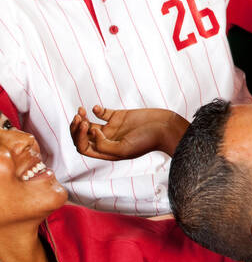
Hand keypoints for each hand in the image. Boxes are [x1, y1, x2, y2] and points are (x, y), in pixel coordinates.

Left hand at [70, 105, 186, 160]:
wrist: (165, 128)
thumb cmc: (148, 141)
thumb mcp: (124, 149)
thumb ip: (104, 146)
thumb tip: (92, 134)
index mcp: (107, 153)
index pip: (83, 148)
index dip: (80, 137)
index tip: (89, 126)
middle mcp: (107, 141)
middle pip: (83, 137)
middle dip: (76, 128)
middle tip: (79, 117)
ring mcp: (112, 129)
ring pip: (89, 124)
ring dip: (82, 118)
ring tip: (81, 111)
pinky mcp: (119, 116)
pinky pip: (101, 113)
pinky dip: (96, 110)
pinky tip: (97, 108)